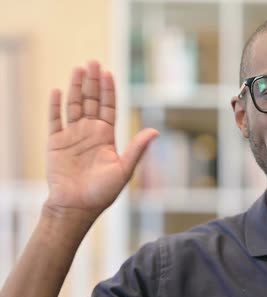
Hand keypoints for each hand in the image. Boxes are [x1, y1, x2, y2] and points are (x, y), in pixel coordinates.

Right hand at [45, 61, 157, 217]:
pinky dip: (55, 106)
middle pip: (91, 101)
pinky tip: (57, 91)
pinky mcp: (55, 143)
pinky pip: (54, 120)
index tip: (108, 72)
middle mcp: (90, 132)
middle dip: (93, 82)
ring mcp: (72, 136)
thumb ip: (137, 149)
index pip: (109, 107)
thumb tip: (155, 131)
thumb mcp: (124, 169)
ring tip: (78, 69)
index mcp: (106, 136)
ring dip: (75, 87)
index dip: (109, 90)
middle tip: (93, 62)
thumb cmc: (103, 192)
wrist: (77, 207)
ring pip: (73, 105)